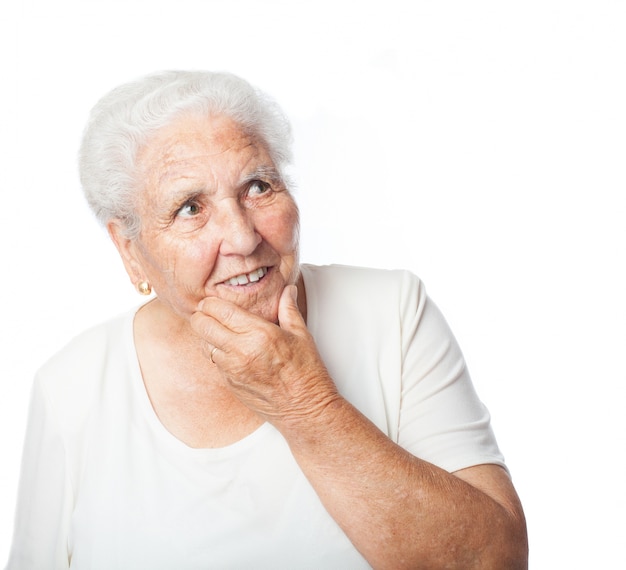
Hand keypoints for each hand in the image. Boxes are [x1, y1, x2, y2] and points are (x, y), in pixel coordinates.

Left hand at [190, 285, 339, 426]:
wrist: (305, 410)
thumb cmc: (307, 374)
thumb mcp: (301, 335)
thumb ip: (289, 308)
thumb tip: (287, 290)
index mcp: (259, 334)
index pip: (219, 310)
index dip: (211, 301)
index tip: (213, 299)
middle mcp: (241, 351)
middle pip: (202, 325)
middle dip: (202, 315)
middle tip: (209, 312)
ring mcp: (232, 369)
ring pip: (203, 343)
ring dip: (207, 335)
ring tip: (218, 330)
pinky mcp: (229, 383)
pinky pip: (213, 361)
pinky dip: (216, 352)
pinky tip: (228, 349)